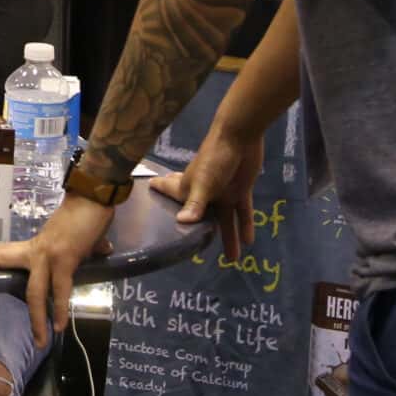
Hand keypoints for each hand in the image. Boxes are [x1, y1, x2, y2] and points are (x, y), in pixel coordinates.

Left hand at [0, 191, 112, 347]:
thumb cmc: (87, 215)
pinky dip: (61, 309)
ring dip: (37, 317)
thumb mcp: (79, 239)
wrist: (94, 198)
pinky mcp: (64, 260)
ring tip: (39, 340)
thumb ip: (86, 249)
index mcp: (34, 246)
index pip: (1, 251)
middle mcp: (35, 251)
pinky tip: (60, 327)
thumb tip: (103, 250)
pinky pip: (60, 291)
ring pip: (34, 291)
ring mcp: (47, 255)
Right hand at [151, 122, 261, 262]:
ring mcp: (223, 192)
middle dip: (194, 228)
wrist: (241, 135)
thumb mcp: (204, 181)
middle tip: (191, 248)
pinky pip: (242, 212)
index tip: (146, 191)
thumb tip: (182, 222)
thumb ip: (195, 203)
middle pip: (197, 213)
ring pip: (223, 219)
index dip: (158, 191)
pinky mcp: (240, 190)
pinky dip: (245, 225)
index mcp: (188, 186)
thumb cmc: (215, 157)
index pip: (168, 190)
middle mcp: (204, 192)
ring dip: (227, 237)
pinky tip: (248, 242)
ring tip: (231, 260)